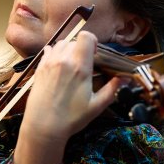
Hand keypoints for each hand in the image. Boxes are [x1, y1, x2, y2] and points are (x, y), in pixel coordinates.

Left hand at [11, 31, 122, 163]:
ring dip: (68, 50)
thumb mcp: (96, 106)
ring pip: (61, 44)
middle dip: (82, 48)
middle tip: (85, 64)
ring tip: (72, 64)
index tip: (95, 54)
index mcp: (80, 67)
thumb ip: (112, 90)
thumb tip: (124, 79)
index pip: (86, 37)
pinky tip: (59, 66)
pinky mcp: (39, 68)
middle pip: (74, 41)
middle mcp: (63, 60)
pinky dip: (55, 53)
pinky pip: (48, 51)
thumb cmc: (71, 118)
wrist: (43, 126)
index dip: (93, 41)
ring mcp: (49, 63)